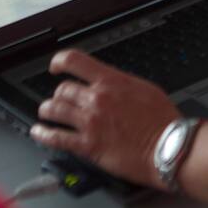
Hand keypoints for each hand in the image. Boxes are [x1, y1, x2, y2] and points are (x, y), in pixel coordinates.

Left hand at [29, 50, 179, 187]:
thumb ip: (121, 84)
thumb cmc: (162, 121)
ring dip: (47, 111)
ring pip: (54, 110)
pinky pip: (56, 137)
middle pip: (62, 89)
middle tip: (60, 99)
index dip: (60, 61)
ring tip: (46, 113)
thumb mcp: (144, 89)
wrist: (168, 146)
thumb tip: (110, 84)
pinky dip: (43, 134)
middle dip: (59, 95)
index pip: (75, 61)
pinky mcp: (88, 145)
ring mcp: (90, 121)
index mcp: (112, 81)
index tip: (56, 66)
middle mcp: (97, 98)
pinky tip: (39, 133)